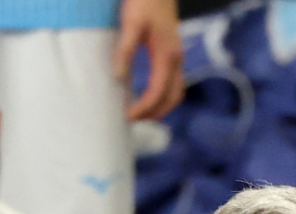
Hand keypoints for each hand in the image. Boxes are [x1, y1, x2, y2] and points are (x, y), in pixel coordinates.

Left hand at [114, 0, 183, 120]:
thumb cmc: (144, 2)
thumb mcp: (131, 24)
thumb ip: (124, 51)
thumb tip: (117, 78)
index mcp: (166, 56)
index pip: (157, 92)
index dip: (144, 108)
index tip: (128, 116)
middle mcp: (176, 61)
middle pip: (172, 98)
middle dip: (155, 113)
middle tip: (134, 120)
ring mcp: (178, 58)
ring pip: (176, 92)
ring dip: (162, 107)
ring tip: (143, 113)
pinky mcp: (174, 54)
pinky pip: (173, 83)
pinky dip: (163, 95)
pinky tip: (149, 95)